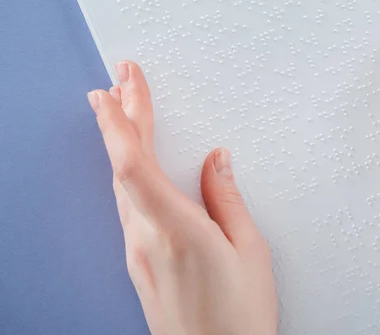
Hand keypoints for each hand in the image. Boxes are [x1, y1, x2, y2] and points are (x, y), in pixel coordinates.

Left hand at [87, 62, 276, 334]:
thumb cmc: (239, 318)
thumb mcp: (249, 253)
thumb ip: (228, 201)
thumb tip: (216, 160)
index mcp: (176, 231)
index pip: (133, 165)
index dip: (120, 121)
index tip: (116, 88)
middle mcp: (146, 239)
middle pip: (123, 167)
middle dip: (122, 118)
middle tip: (119, 81)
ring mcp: (137, 253)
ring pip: (121, 185)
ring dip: (123, 143)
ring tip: (127, 110)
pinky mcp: (139, 263)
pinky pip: (128, 205)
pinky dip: (128, 172)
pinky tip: (134, 162)